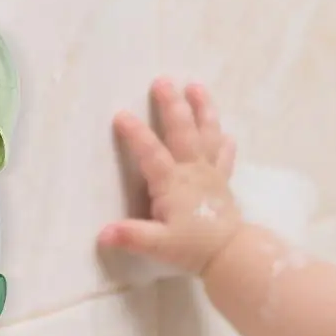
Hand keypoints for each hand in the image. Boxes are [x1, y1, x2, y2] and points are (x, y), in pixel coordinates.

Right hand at [102, 78, 241, 275]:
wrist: (232, 254)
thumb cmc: (192, 248)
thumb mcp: (158, 245)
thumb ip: (132, 236)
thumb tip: (103, 233)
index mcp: (172, 183)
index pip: (150, 153)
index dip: (135, 133)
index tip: (121, 114)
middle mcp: (192, 171)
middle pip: (182, 131)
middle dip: (171, 105)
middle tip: (162, 81)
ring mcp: (211, 173)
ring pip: (208, 134)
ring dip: (203, 109)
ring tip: (197, 86)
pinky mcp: (223, 182)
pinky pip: (225, 157)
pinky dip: (224, 142)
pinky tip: (226, 133)